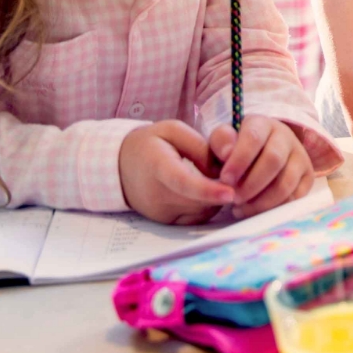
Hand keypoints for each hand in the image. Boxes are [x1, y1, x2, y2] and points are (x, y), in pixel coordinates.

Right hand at [119, 120, 234, 224]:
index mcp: (157, 166)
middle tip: (231, 173)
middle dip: (221, 190)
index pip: (183, 182)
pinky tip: (206, 191)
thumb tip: (219, 170)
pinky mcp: (165, 222)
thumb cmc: (150, 144)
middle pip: (197, 200)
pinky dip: (207, 207)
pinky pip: (195, 219)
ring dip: (215, 199)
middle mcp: (156, 195)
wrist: (121, 166)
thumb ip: (199, 146)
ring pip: (200, 211)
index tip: (230, 193)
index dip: (208, 190)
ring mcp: (160, 212)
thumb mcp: (173, 130)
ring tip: (215, 179)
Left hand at [208, 116, 315, 217]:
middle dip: (250, 184)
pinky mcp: (307, 176)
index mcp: (262, 124)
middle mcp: (286, 137)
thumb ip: (221, 142)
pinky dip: (273, 209)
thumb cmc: (237, 147)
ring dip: (261, 201)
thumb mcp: (223, 140)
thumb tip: (227, 153)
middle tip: (234, 197)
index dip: (239, 160)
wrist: (259, 153)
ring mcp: (300, 156)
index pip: (254, 137)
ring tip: (240, 208)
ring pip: (285, 183)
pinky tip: (255, 210)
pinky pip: (294, 198)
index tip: (225, 179)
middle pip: (273, 160)